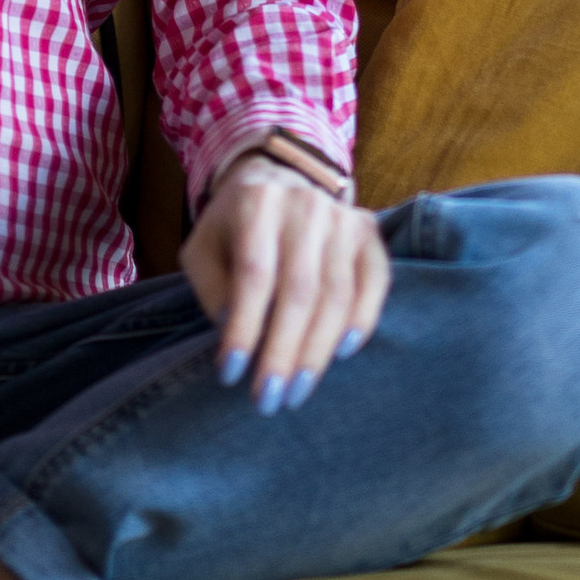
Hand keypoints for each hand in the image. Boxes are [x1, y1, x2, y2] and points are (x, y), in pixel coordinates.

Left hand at [181, 151, 389, 413]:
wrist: (277, 180)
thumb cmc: (233, 228)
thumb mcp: (203, 248)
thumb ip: (212, 286)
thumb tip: (233, 328)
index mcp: (255, 202)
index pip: (254, 274)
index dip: (245, 327)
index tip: (231, 374)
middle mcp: (303, 204)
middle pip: (299, 289)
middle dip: (283, 352)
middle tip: (269, 399)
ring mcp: (341, 217)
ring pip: (336, 293)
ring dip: (317, 351)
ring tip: (296, 392)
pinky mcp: (368, 232)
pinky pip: (375, 280)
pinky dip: (363, 318)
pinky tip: (343, 353)